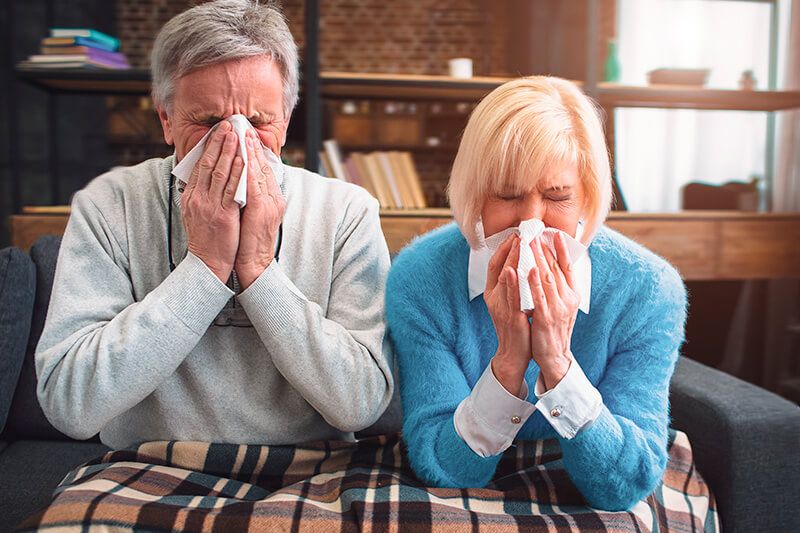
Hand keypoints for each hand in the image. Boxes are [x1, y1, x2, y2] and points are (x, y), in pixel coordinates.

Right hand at [181, 120, 243, 282]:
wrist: (207, 264)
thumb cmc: (206, 240)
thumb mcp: (196, 214)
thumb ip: (200, 195)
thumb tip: (204, 179)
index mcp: (191, 197)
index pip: (200, 166)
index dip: (209, 147)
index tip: (217, 132)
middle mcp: (198, 198)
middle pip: (208, 164)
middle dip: (218, 142)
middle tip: (227, 125)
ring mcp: (209, 206)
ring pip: (220, 172)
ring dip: (229, 151)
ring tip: (236, 134)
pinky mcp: (223, 215)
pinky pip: (231, 189)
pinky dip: (238, 172)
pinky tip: (244, 159)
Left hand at [234, 129, 285, 288]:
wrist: (253, 264)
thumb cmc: (248, 241)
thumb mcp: (251, 214)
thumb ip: (248, 196)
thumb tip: (238, 180)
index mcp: (271, 198)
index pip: (262, 169)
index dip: (254, 151)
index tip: (245, 134)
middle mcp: (273, 198)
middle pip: (263, 166)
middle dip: (252, 145)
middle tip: (242, 127)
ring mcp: (270, 204)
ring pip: (259, 172)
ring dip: (250, 151)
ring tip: (241, 134)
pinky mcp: (262, 211)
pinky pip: (254, 185)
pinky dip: (248, 169)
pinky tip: (241, 157)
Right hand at [484, 235, 530, 397]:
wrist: (513, 354)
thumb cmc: (516, 327)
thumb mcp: (510, 302)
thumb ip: (512, 285)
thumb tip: (519, 264)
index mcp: (493, 293)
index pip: (494, 264)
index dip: (503, 248)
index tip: (514, 234)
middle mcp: (493, 298)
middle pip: (498, 267)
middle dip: (509, 249)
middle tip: (519, 233)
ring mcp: (500, 307)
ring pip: (504, 279)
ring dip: (511, 260)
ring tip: (518, 243)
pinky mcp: (510, 317)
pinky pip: (510, 298)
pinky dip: (511, 283)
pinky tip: (513, 270)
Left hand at [527, 232, 579, 389]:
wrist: (555, 356)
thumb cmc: (555, 330)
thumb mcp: (562, 307)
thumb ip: (558, 289)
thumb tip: (553, 270)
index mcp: (572, 295)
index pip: (568, 267)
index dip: (562, 250)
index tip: (554, 234)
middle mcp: (568, 299)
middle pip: (555, 268)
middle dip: (544, 249)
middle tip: (535, 233)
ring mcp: (557, 308)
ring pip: (547, 278)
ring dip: (538, 259)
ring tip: (530, 243)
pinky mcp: (545, 317)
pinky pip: (539, 296)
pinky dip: (533, 281)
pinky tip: (527, 269)